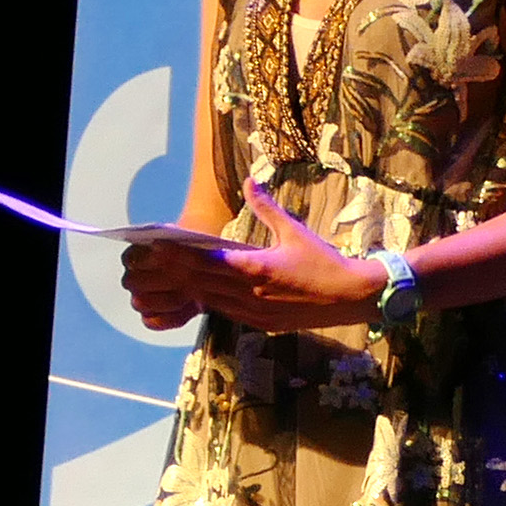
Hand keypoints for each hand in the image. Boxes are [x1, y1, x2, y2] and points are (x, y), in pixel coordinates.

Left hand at [142, 185, 389, 334]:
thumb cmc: (324, 262)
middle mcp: (250, 295)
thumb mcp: (295, 231)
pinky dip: (211, 300)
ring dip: (190, 288)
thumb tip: (250, 181)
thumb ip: (267, 208)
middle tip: (154, 260)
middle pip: (202, 284)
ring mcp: (254, 313)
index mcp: (256, 270)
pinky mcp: (261, 324)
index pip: (207, 263)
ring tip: (170, 275)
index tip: (160, 246)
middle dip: (177, 272)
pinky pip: (226, 312)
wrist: (351, 298)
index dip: (180, 256)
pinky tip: (200, 291)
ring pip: (211, 300)